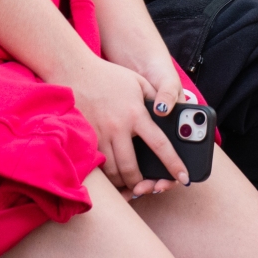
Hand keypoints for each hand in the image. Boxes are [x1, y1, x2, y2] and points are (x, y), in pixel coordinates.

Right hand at [54, 48, 189, 198]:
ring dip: (122, 181)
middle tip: (148, 187)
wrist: (74, 70)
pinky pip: (96, 164)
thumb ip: (156, 98)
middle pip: (132, 168)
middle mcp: (118, 127)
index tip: (183, 178)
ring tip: (129, 184)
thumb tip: (170, 114)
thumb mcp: (139, 82)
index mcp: (137, 114)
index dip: (174, 165)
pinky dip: (104, 174)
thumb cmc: (109, 75)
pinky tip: (110, 175)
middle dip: (141, 183)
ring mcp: (99, 134)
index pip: (161, 145)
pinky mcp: (84, 137)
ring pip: (112, 170)